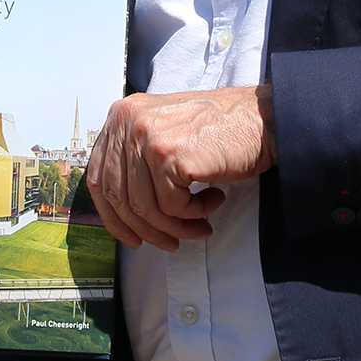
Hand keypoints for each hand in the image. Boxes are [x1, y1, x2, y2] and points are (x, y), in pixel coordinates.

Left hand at [87, 85, 276, 251]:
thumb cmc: (219, 130)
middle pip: (120, 198)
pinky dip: (195, 214)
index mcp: (121, 116)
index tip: (131, 237)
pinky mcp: (170, 155)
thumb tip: (120, 211)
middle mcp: (128, 122)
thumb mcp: (165, 132)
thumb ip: (136, 159)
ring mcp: (147, 137)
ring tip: (199, 226)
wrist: (262, 118)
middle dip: (147, 230)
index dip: (113, 217)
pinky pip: (173, 207)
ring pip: (147, 208)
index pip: (98, 179)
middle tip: (170, 243)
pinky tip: (214, 200)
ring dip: (176, 228)